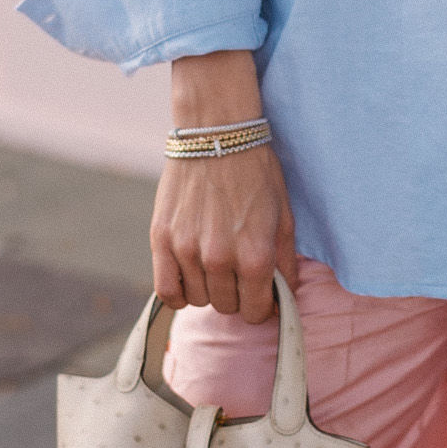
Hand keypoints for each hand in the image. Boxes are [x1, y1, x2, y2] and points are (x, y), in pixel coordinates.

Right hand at [149, 50, 298, 323]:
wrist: (217, 135)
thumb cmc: (256, 173)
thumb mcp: (284, 216)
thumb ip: (285, 264)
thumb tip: (282, 299)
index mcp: (256, 255)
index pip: (256, 312)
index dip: (261, 306)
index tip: (260, 293)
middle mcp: (221, 258)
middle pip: (226, 307)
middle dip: (236, 295)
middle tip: (238, 271)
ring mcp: (187, 250)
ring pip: (198, 300)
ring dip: (209, 288)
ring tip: (215, 263)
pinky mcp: (161, 240)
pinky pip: (167, 291)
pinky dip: (179, 293)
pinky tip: (189, 277)